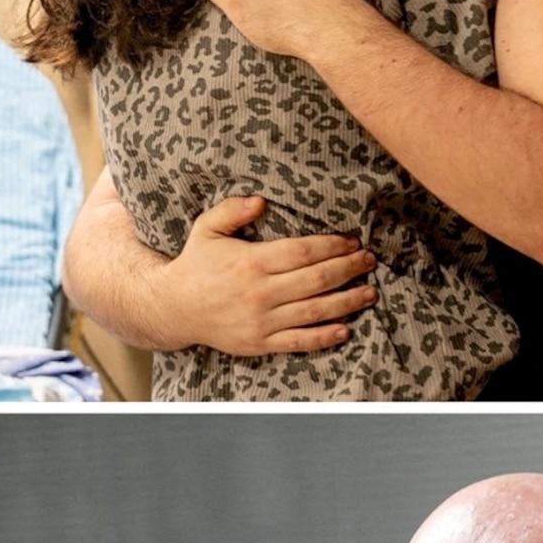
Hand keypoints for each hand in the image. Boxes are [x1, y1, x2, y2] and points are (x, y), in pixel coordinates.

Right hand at [156, 196, 377, 354]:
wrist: (171, 308)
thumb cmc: (195, 265)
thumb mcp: (206, 230)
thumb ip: (232, 210)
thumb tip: (261, 199)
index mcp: (251, 262)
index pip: (303, 252)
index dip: (333, 246)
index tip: (353, 241)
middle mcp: (259, 292)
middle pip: (317, 280)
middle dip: (349, 269)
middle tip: (370, 260)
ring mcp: (261, 320)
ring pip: (315, 311)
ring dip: (348, 301)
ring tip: (371, 292)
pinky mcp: (260, 342)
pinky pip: (299, 341)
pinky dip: (325, 337)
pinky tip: (346, 330)